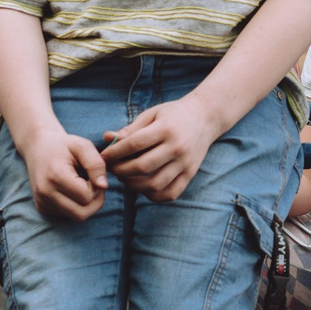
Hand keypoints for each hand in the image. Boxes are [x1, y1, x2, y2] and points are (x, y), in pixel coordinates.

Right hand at [21, 124, 109, 221]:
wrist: (39, 148)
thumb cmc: (64, 146)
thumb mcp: (83, 146)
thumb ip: (96, 164)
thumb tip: (104, 186)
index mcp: (55, 176)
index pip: (86, 196)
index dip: (96, 187)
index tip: (93, 175)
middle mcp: (45, 192)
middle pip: (81, 213)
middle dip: (94, 200)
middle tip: (93, 183)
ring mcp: (42, 202)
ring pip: (76, 217)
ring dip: (87, 205)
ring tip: (85, 186)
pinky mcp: (42, 208)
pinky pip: (67, 216)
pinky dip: (76, 206)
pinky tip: (74, 191)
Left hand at [100, 96, 222, 203]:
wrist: (206, 117)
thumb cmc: (174, 114)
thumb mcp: (152, 114)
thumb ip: (131, 129)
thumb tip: (107, 138)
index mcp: (166, 129)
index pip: (134, 144)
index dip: (114, 152)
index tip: (104, 156)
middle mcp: (177, 147)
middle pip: (142, 167)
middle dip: (121, 171)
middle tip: (112, 169)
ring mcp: (185, 163)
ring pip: (154, 184)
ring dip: (134, 185)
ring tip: (126, 178)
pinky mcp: (191, 173)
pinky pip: (170, 193)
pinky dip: (153, 195)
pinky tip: (143, 187)